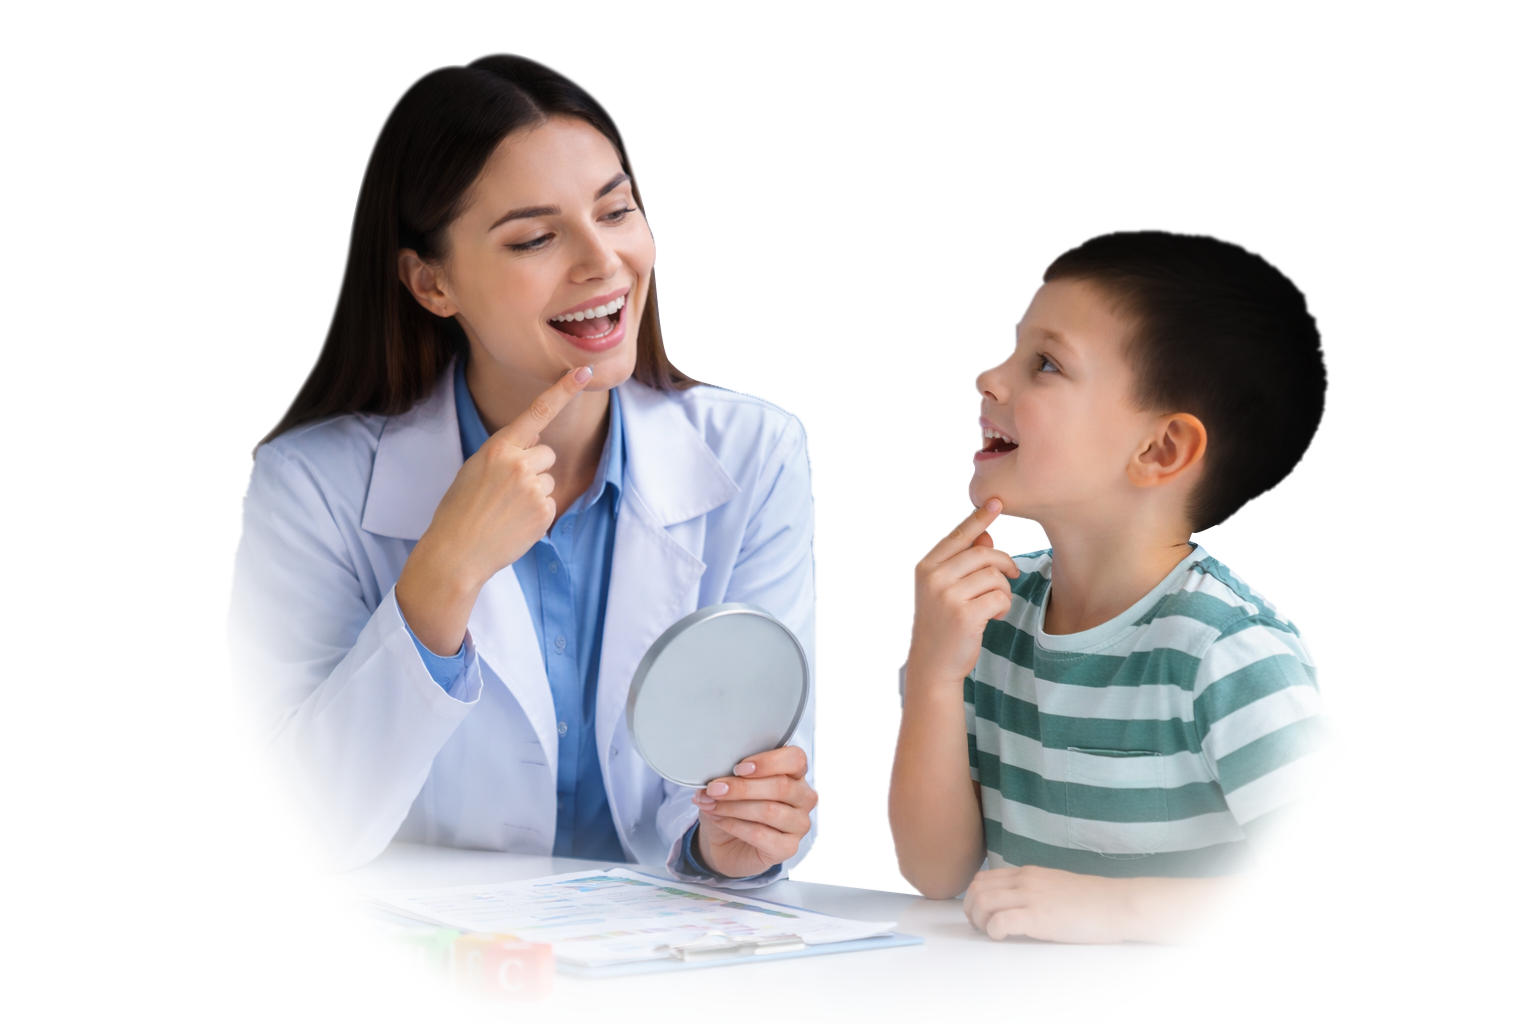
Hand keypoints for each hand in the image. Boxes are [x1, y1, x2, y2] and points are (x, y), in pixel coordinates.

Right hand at [395, 366, 591, 653]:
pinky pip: (551, 503)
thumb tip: (534, 446)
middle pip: (547, 454)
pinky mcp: (545, 511)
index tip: (585, 371)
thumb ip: (504, 454)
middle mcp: (519, 463)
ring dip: (534, 493)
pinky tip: (514, 523)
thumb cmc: (460, 510)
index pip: (537, 412)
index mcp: (498, 448)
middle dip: (534, 468)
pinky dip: (537, 514)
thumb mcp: (474, 469)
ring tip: (506, 510)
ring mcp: (534, 488)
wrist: (456, 553)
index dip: (564, 390)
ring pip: (549, 480)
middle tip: (506, 492)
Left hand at [691, 746, 814, 878]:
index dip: (768, 762)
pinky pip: (760, 834)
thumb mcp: (730, 786)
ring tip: (711, 805)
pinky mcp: (788, 848)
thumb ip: (728, 776)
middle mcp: (802, 798)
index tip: (739, 768)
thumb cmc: (734, 809)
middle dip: (742, 787)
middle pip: (781, 786)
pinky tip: (720, 820)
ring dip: (734, 806)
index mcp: (794, 774)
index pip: (795, 759)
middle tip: (715, 789)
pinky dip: (735, 825)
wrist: (727, 843)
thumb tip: (714, 778)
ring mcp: (799, 824)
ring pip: (770, 810)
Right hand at [907, 498, 1020, 687]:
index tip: (997, 502)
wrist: (934, 663)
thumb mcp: (944, 589)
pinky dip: (1004, 607)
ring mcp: (947, 596)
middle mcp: (934, 578)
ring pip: (994, 576)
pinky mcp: (964, 615)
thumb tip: (989, 530)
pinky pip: (999, 597)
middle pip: (984, 554)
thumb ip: (962, 563)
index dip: (981, 519)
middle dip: (1005, 563)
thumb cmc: (944, 623)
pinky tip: (994, 617)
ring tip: (995, 605)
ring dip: (1004, 591)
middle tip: (1012, 576)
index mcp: (928, 567)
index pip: (960, 536)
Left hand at [963, 865, 1129, 943]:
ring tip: (992, 933)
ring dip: (980, 921)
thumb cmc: (1090, 900)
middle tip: (980, 927)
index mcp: (1027, 873)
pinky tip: (1004, 938)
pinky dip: (994, 932)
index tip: (980, 915)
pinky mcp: (1039, 917)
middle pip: (976, 889)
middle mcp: (1025, 881)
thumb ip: (1030, 889)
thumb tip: (1010, 904)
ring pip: (983, 902)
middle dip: (970, 910)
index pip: (983, 878)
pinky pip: (1001, 922)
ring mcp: (1031, 898)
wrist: (1117, 904)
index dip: (973, 898)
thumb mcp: (1053, 884)